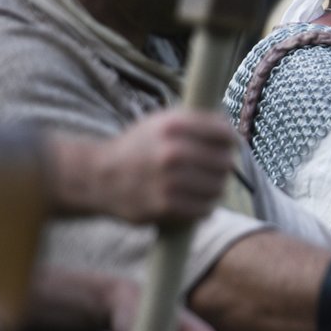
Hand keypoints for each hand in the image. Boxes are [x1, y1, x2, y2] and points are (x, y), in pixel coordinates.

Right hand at [83, 109, 237, 224]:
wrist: (98, 177)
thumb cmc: (136, 148)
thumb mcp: (159, 123)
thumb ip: (195, 122)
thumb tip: (232, 131)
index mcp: (172, 126)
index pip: (223, 133)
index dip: (229, 140)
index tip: (227, 145)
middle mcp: (171, 152)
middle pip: (224, 162)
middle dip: (223, 166)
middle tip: (214, 169)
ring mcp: (168, 181)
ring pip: (218, 188)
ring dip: (215, 188)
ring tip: (204, 185)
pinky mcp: (165, 206)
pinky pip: (204, 209)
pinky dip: (204, 206)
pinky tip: (195, 200)